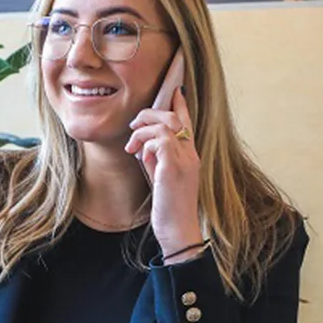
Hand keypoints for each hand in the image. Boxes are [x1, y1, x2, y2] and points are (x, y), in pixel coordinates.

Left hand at [124, 87, 202, 256]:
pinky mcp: (174, 169)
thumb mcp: (162, 178)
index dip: (180, 105)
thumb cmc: (169, 208)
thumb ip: (157, 159)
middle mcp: (190, 155)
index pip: (187, 123)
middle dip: (150, 114)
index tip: (174, 91)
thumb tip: (143, 146)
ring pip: (165, 125)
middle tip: (133, 126)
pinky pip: (160, 141)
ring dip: (142, 130)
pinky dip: (146, 144)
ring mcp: (184, 161)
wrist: (178, 230)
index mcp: (190, 156)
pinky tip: (139, 155)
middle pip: (173, 118)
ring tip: (131, 145)